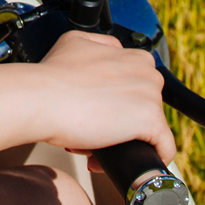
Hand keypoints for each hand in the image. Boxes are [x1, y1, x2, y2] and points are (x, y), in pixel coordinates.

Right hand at [32, 31, 177, 166]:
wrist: (41, 99)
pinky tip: (128, 162)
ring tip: (94, 146)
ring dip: (125, 141)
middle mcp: (146, 71)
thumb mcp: (74, 42)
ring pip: (149, 128)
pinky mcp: (150, 121)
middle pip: (143, 106)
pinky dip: (149, 158)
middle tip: (93, 131)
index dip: (118, 102)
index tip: (99, 112)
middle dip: (120, 122)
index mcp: (131, 55)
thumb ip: (99, 43)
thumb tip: (110, 52)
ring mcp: (150, 96)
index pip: (137, 85)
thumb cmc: (51, 77)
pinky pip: (164, 147)